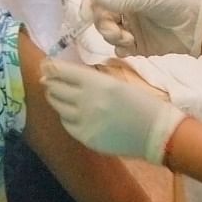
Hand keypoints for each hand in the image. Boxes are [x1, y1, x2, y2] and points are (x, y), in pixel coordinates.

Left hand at [41, 59, 185, 163]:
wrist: (156, 132)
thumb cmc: (141, 102)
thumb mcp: (116, 82)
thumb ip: (91, 78)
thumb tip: (63, 74)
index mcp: (97, 83)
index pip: (62, 72)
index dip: (50, 67)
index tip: (45, 64)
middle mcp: (86, 101)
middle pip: (55, 88)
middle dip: (51, 82)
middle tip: (49, 79)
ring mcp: (84, 121)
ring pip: (57, 106)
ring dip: (56, 98)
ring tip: (58, 94)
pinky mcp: (85, 137)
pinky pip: (67, 123)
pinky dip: (66, 115)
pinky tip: (72, 112)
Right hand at [82, 0, 201, 56]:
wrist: (192, 26)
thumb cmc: (170, 4)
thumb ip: (117, 1)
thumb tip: (92, 0)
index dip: (88, 6)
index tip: (85, 17)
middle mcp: (122, 9)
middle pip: (98, 19)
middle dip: (104, 26)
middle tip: (118, 32)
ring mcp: (128, 28)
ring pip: (106, 35)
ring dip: (114, 38)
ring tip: (130, 39)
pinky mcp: (135, 45)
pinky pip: (118, 49)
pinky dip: (121, 49)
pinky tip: (132, 47)